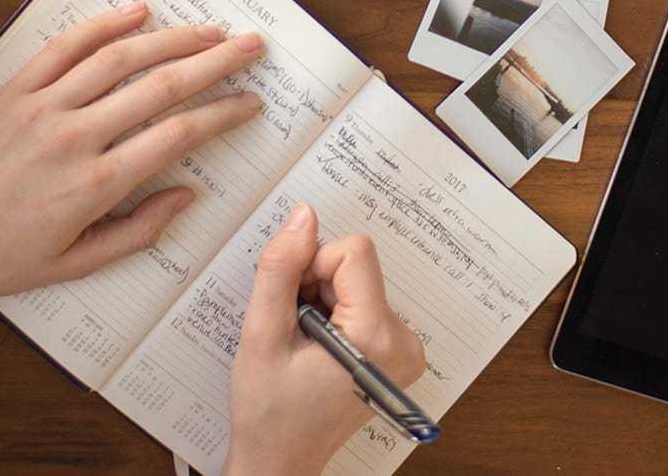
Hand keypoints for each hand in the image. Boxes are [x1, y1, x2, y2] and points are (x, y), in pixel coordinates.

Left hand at [0, 1, 264, 306]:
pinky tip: (137, 12)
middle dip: (215, 62)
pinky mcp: (12, 92)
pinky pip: (63, 48)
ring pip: (119, 59)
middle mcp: (73, 138)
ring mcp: (40, 108)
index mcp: (95, 185)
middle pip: (160, 86)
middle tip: (251, 46)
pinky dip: (102, 25)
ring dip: (171, 38)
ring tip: (209, 28)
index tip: (251, 102)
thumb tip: (187, 196)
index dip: (223, 114)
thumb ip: (138, 231)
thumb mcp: (76, 264)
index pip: (178, 135)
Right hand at [225, 205, 425, 475]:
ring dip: (323, 300)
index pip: (354, 252)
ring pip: (357, 281)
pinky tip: (317, 349)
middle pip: (357, 266)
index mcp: (377, 337)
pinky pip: (364, 302)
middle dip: (316, 286)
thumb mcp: (261, 335)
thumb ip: (280, 269)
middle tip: (294, 331)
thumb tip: (303, 216)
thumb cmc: (269, 412)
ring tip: (303, 345)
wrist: (280, 461)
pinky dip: (335, 314)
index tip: (293, 304)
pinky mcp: (397, 351)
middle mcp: (404, 341)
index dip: (312, 266)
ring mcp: (405, 348)